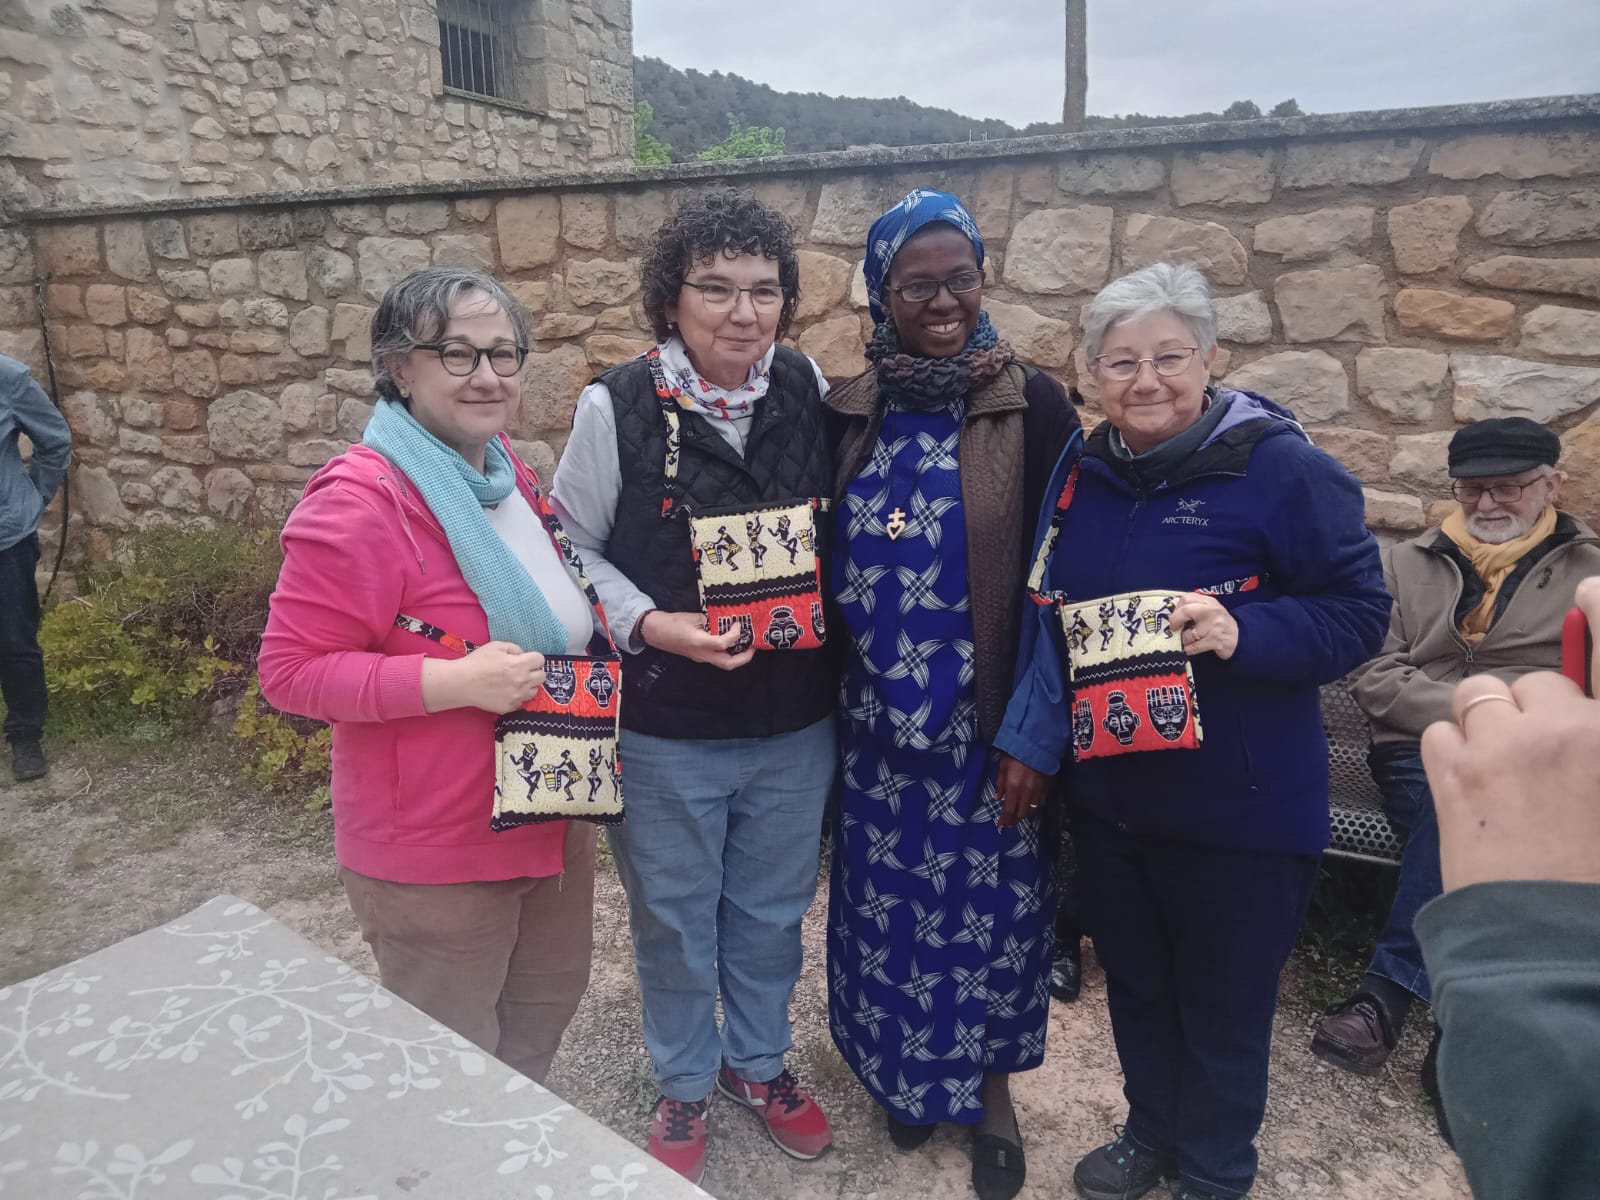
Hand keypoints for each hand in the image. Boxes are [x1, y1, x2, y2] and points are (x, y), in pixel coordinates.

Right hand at [423, 641, 545, 713]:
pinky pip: (521, 702)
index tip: (526, 660)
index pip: (540, 660)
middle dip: (534, 672)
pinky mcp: (509, 707)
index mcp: (520, 664)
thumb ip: (513, 648)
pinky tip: (506, 692)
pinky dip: (517, 696)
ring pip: (534, 691)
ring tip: (514, 682)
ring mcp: (517, 696)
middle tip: (522, 671)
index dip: (533, 658)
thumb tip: (522, 655)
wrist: (462, 683)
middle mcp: (522, 681)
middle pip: (542, 677)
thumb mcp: (496, 646)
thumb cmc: (477, 662)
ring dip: (528, 685)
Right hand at [639, 609, 755, 670]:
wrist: (655, 632)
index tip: (738, 623)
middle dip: (745, 657)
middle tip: (753, 645)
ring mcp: (700, 658)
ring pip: (724, 663)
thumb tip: (726, 620)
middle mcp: (702, 654)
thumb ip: (711, 620)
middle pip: (728, 663)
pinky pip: (717, 658)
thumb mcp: (693, 617)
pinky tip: (732, 642)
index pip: (724, 643)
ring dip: (738, 656)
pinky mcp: (699, 657)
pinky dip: (728, 652)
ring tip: (746, 644)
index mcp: (699, 642)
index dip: (735, 634)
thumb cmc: (672, 622)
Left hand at [995, 754, 1048, 827]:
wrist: (1037, 744)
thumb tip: (998, 797)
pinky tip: (1029, 807)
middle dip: (1014, 820)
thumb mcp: (1003, 766)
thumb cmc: (1016, 753)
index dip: (1005, 820)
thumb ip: (1000, 783)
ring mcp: (1037, 791)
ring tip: (1017, 816)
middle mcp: (1026, 792)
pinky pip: (1040, 803)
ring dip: (1024, 814)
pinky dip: (1033, 807)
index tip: (1001, 826)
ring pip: (1031, 810)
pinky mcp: (1045, 787)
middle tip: (1009, 823)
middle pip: (1021, 813)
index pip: (1009, 809)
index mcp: (1014, 786)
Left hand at [1170, 593, 1238, 659]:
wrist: (1239, 638)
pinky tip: (1188, 649)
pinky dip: (1187, 649)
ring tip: (1185, 641)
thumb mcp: (1209, 610)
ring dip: (1182, 640)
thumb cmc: (1218, 624)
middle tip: (1174, 629)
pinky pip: (1193, 647)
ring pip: (1187, 634)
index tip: (1174, 616)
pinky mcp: (1215, 641)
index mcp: (1209, 601)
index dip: (1176, 608)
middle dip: (1175, 621)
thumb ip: (1194, 608)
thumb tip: (1171, 616)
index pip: (1187, 598)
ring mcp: (1215, 626)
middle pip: (1186, 610)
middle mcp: (1213, 611)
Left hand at [1420, 576, 1599, 889]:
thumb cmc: (1594, 882)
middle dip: (1537, 712)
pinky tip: (1473, 789)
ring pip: (1479, 697)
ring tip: (1505, 774)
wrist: (1554, 950)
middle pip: (1538, 683)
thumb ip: (1589, 739)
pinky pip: (1441, 733)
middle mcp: (1568, 730)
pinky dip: (1452, 753)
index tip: (1588, 589)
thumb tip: (1571, 688)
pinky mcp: (1455, 776)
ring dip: (1487, 725)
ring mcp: (1506, 750)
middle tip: (1546, 763)